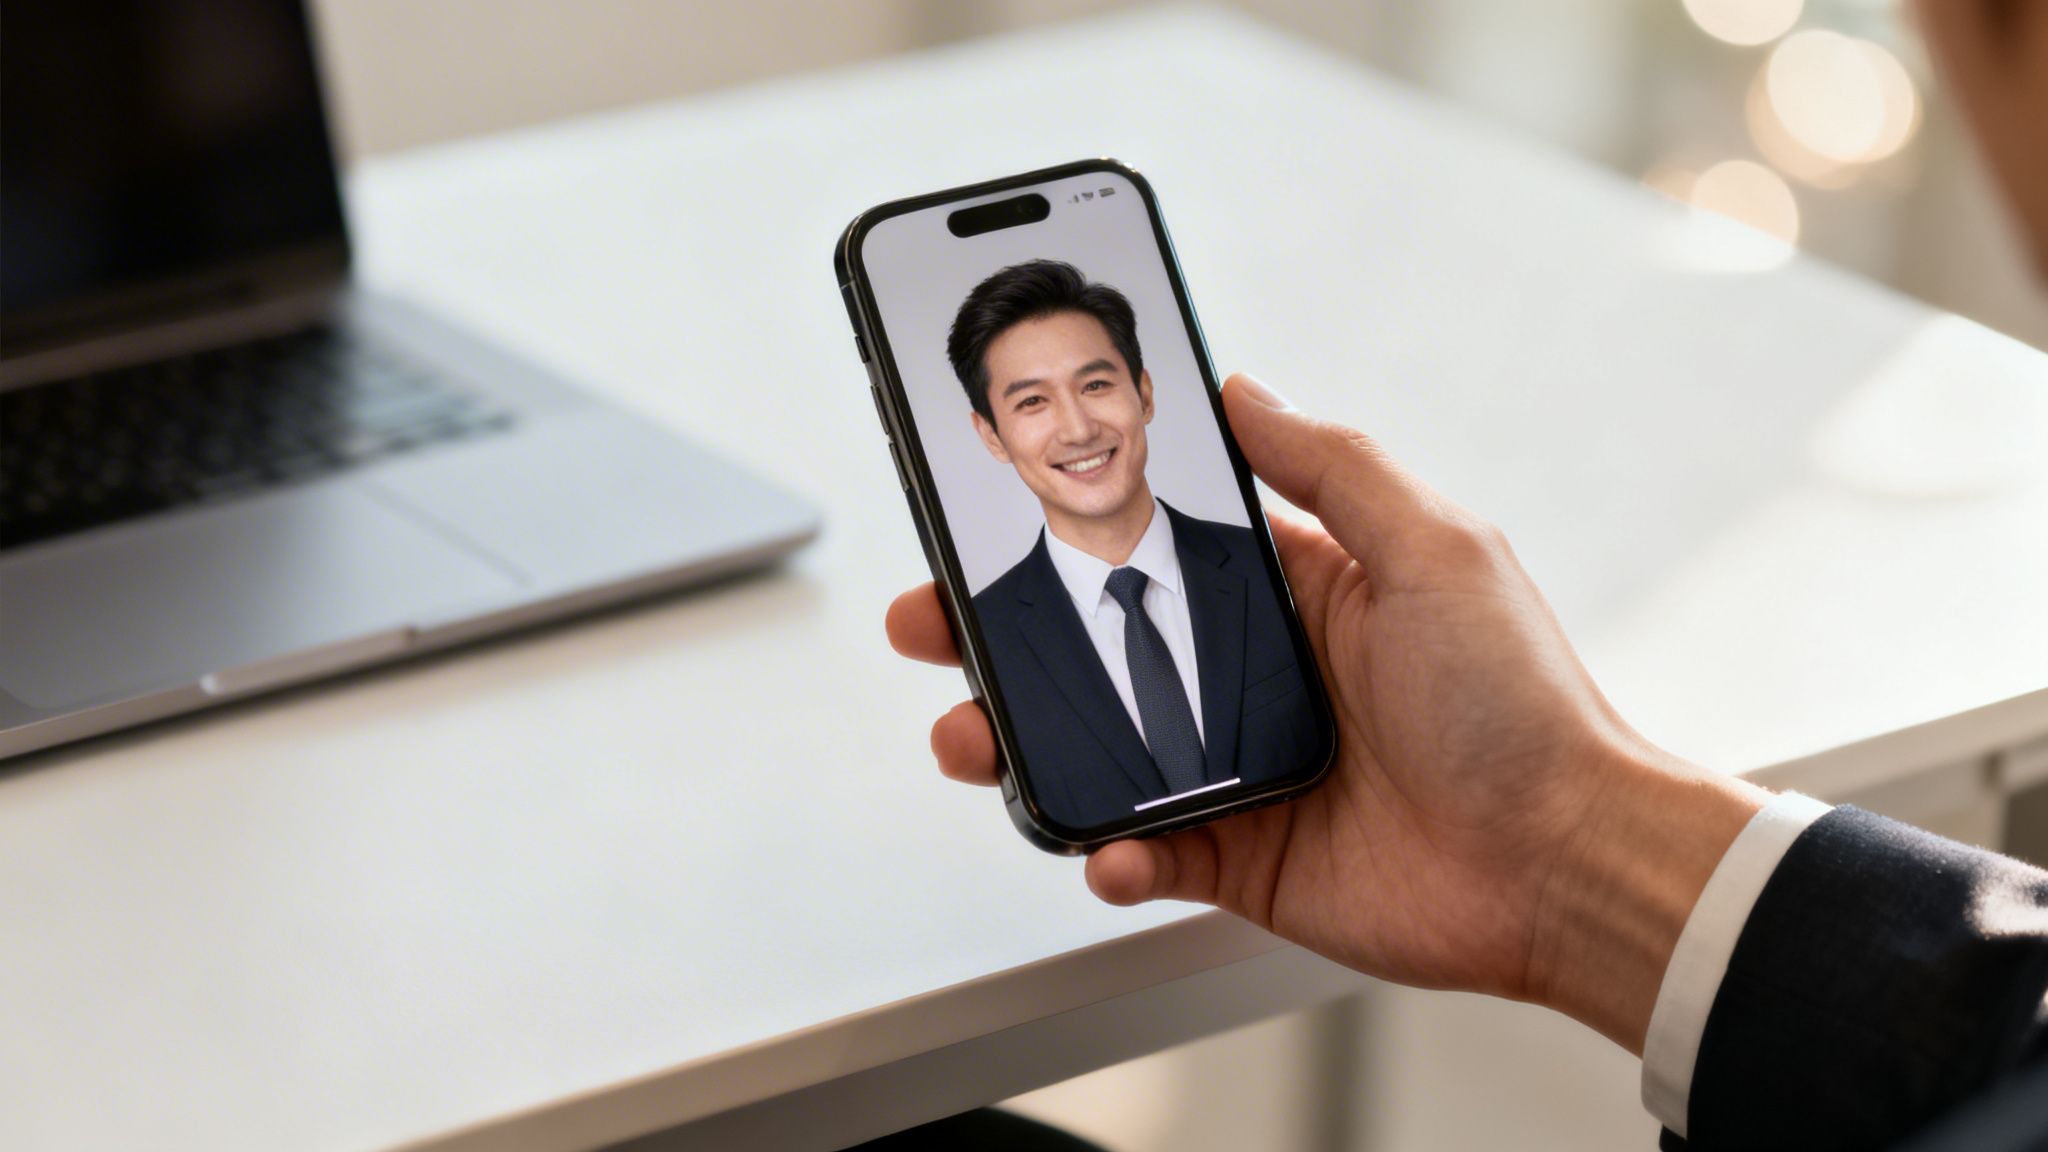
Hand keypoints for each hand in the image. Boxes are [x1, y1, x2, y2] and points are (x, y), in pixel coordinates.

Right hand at [888, 374, 1765, 1051]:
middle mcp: (1259, 678)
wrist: (1564, 862)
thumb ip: (1329, 466)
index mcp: (1299, 593)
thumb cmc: (1522, 703)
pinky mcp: (1245, 858)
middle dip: (1007, 636)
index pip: (1157, 545)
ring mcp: (1244, 770)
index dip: (1072, 529)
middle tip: (934, 623)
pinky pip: (1150, 853)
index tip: (994, 513)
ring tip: (972, 739)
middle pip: (1101, 645)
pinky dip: (1112, 854)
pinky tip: (1106, 846)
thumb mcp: (1433, 547)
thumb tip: (1241, 388)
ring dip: (1023, 747)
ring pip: (1099, 752)